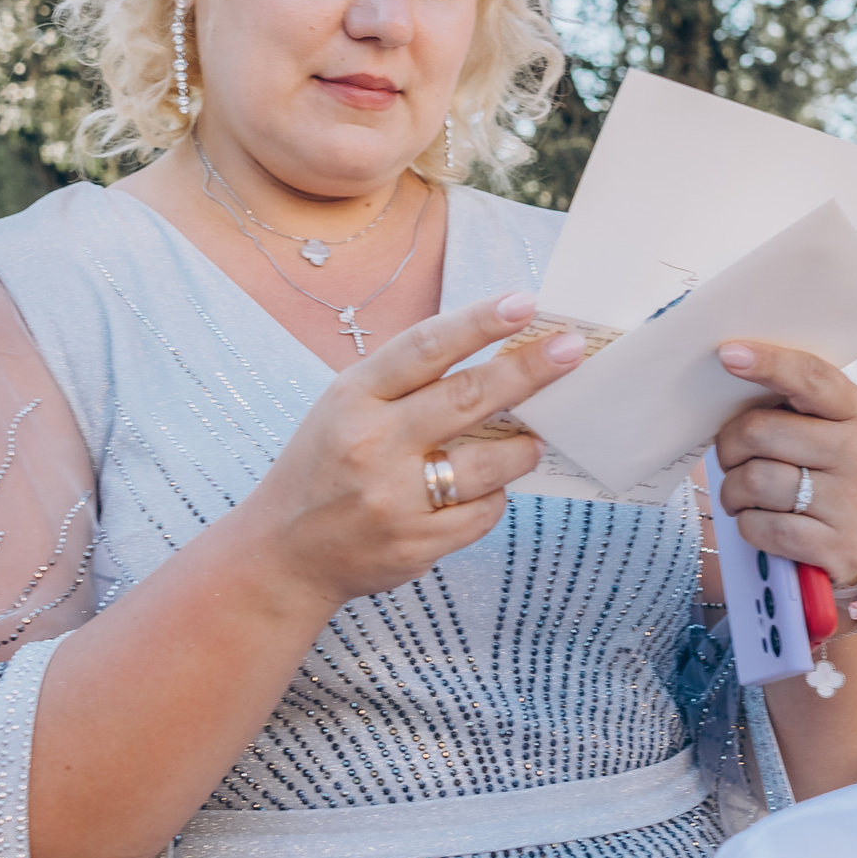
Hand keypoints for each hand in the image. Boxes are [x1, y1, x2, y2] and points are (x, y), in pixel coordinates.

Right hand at [243, 291, 584, 607]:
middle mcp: (372, 445)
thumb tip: (493, 351)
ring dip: (524, 448)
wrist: (284, 555)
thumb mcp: (346, 408)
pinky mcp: (415, 546)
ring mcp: (394, 499)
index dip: (479, 322)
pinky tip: (485, 490)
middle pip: (467, 398)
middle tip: (572, 350)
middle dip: (528, 370)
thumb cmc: (327, 467)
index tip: (525, 303)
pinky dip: (493, 498)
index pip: (425, 348)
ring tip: (535, 440)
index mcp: (353, 398)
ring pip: (488, 465)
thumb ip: (406, 383)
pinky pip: (482, 514)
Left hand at [711, 341, 856, 586]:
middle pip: (760, 431)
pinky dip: (748, 525)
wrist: (855, 549)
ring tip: (746, 496)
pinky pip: (762, 526)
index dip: (768, 363)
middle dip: (729, 447)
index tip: (728, 354)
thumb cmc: (819, 479)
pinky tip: (764, 523)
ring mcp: (853, 501)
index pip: (810, 377)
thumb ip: (785, 405)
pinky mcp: (839, 546)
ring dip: (734, 492)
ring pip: (753, 481)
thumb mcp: (817, 433)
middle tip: (733, 459)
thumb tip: (730, 368)